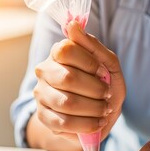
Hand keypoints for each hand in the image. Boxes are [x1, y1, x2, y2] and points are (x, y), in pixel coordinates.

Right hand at [32, 22, 125, 149]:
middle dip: (96, 90)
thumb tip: (73, 26)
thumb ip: (94, 47)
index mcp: (58, 54)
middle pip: (68, 78)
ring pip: (67, 103)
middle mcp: (44, 71)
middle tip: (107, 95)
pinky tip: (97, 122)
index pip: (67, 50)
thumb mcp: (108, 65)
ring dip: (94, 108)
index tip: (104, 74)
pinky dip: (87, 124)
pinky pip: (64, 123)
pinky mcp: (44, 118)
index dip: (91, 64)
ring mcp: (41, 95)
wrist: (98, 114)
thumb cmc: (103, 85)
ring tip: (104, 110)